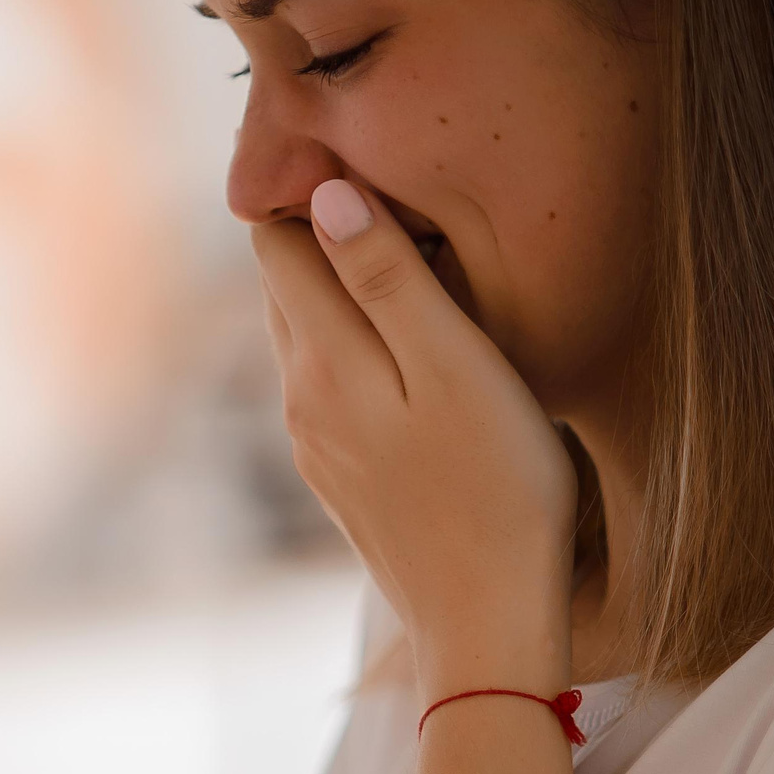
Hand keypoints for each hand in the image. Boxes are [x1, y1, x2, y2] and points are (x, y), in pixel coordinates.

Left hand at [254, 179, 579, 702]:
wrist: (487, 621)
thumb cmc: (496, 488)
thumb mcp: (454, 365)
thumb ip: (386, 278)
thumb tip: (323, 193)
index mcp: (320, 359)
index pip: (278, 239)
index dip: (313, 186)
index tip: (369, 151)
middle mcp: (298, 399)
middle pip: (285, 283)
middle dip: (321, 231)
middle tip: (398, 186)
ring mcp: (314, 443)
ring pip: (307, 333)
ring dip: (341, 287)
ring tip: (413, 251)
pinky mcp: (341, 476)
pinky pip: (332, 382)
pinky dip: (358, 342)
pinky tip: (411, 339)